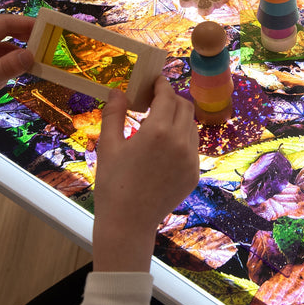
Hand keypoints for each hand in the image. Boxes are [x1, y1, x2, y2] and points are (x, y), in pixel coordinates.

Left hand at [0, 15, 34, 117]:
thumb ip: (5, 69)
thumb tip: (31, 56)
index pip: (2, 24)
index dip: (24, 23)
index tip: (44, 28)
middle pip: (4, 35)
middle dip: (24, 40)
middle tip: (43, 47)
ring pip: (3, 51)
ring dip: (15, 61)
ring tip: (26, 71)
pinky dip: (5, 72)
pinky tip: (0, 86)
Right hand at [93, 77, 198, 271]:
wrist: (128, 223)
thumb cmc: (113, 183)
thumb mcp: (108, 145)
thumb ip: (114, 113)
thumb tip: (117, 91)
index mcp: (158, 131)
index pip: (167, 95)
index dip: (161, 84)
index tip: (154, 81)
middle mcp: (180, 142)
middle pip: (184, 106)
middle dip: (171, 98)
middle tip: (155, 100)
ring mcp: (191, 159)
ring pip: (191, 125)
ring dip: (178, 117)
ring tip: (159, 122)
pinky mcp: (195, 173)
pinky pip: (193, 145)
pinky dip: (182, 137)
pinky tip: (165, 145)